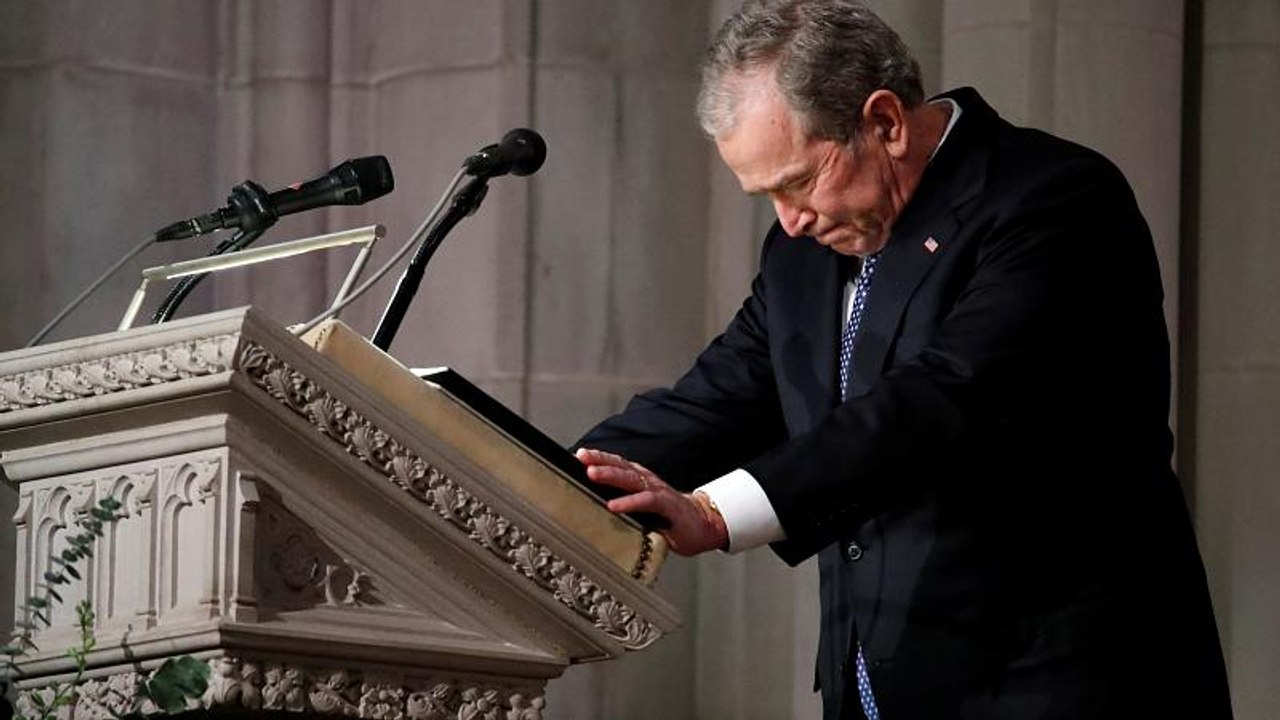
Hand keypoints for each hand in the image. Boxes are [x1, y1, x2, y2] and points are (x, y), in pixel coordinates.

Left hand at [575, 448, 728, 555]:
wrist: (702, 524)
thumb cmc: (667, 516)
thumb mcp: (641, 506)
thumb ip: (622, 501)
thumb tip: (592, 504)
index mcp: (639, 478)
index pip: (616, 463)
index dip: (598, 457)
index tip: (577, 454)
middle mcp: (646, 480)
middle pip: (620, 466)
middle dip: (599, 460)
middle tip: (581, 457)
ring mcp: (657, 491)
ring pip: (630, 479)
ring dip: (610, 475)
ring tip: (592, 474)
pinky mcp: (666, 506)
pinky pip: (646, 501)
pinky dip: (629, 502)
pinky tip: (614, 505)